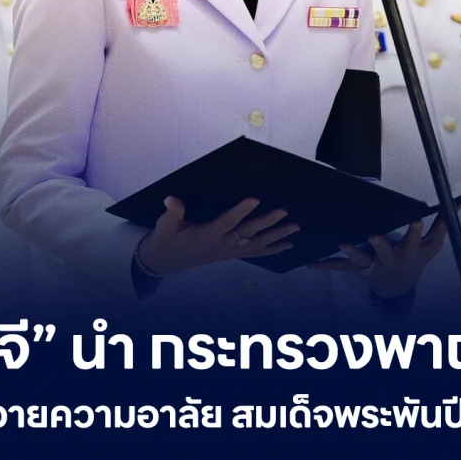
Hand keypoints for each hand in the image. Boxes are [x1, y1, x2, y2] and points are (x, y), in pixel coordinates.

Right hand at [137, 196, 299, 275]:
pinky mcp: (232, 254)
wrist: (167, 261)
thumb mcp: (166, 226)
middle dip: (267, 222)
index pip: (228, 221)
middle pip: (248, 232)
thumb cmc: (168, 239)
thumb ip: (172, 213)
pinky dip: (272, 249)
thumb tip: (172, 200)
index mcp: (208, 234)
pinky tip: (287, 245)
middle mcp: (222, 244)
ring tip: (295, 228)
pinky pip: (256, 253)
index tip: (255, 199)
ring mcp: (229, 251)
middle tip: (284, 212)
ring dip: (277, 236)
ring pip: (257, 243)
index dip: (241, 210)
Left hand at [308, 218, 446, 299]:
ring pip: (361, 259)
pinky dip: (324, 266)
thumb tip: (459, 203)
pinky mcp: (357, 270)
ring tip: (341, 243)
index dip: (416, 230)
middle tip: (372, 236)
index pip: (414, 239)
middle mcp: (390, 260)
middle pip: (386, 251)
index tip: (416, 219)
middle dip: (380, 244)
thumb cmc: (415, 260)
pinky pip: (339, 268)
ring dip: (351, 252)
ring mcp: (373, 266)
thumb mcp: (432, 247)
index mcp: (408, 252)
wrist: (399, 288)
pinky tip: (310, 265)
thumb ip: (444, 224)